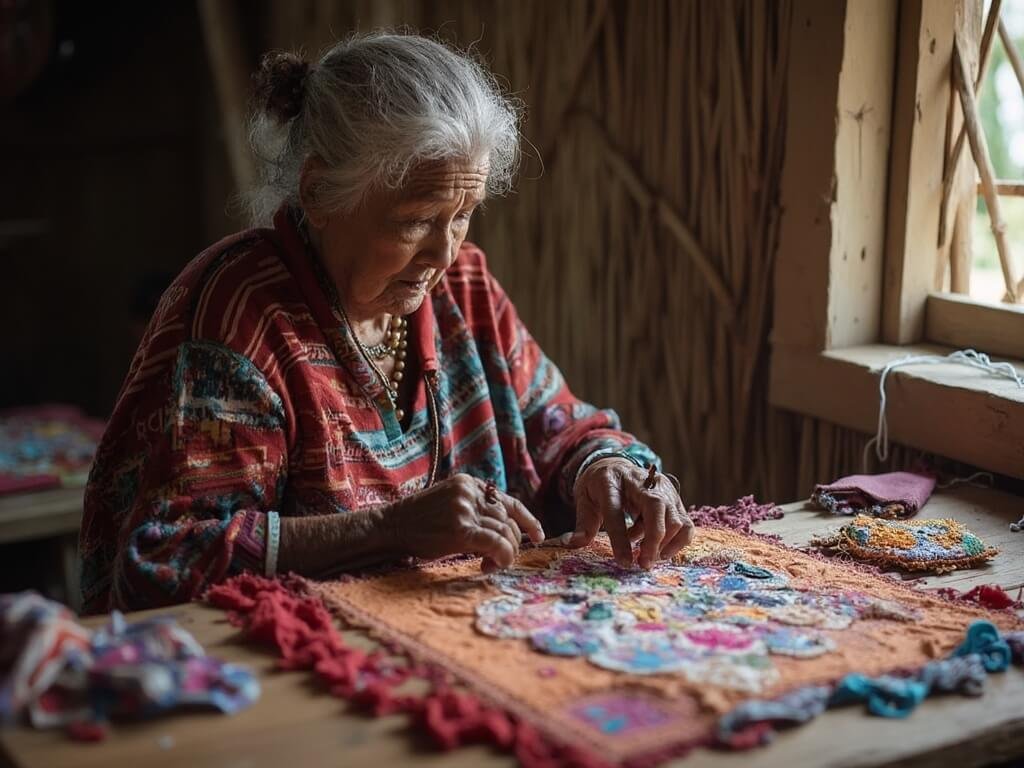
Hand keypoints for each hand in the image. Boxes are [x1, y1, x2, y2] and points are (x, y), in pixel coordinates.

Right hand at [386, 474, 544, 572]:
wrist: (391, 526)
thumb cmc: (419, 523)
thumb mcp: (451, 505)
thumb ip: (475, 510)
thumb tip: (505, 531)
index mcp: (470, 484)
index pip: (509, 502)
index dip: (528, 520)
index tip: (538, 535)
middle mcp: (470, 492)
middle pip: (508, 520)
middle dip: (511, 544)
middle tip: (499, 561)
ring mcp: (465, 509)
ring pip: (505, 532)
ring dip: (504, 553)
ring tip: (488, 565)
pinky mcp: (460, 528)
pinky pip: (496, 543)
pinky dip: (502, 557)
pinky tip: (490, 566)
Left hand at [570, 458, 692, 567]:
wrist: (615, 465)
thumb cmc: (598, 487)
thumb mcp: (584, 500)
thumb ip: (583, 523)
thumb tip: (572, 544)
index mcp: (610, 481)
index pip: (616, 510)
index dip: (620, 538)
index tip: (624, 562)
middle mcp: (641, 481)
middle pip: (655, 509)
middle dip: (653, 541)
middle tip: (643, 564)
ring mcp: (662, 488)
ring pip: (676, 518)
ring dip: (664, 543)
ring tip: (645, 554)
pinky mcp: (675, 497)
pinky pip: (685, 524)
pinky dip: (676, 541)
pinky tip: (658, 548)